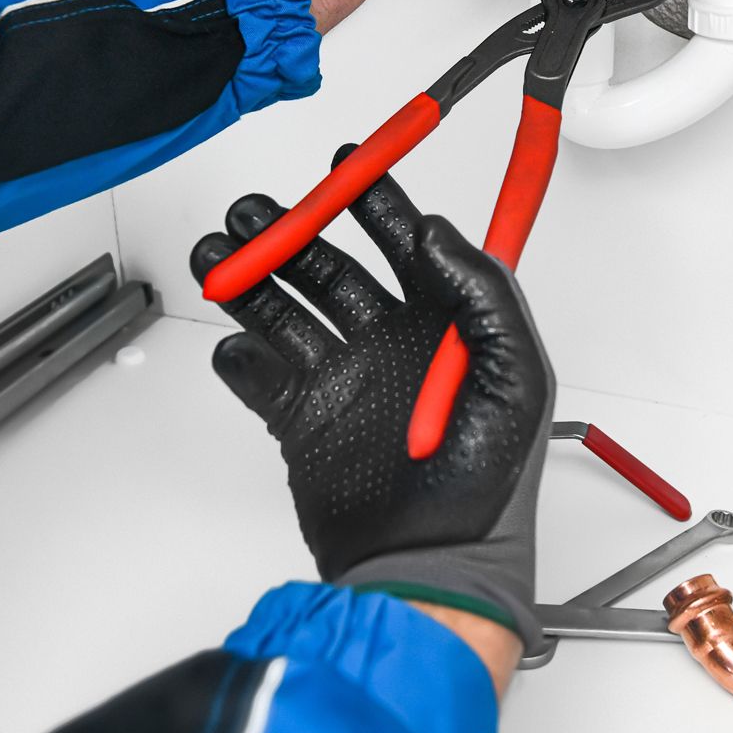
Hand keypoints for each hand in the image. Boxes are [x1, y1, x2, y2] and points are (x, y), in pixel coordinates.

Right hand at [189, 163, 553, 652]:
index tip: (349, 166)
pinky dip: (241, 358)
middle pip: (329, 268)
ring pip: (286, 310)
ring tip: (217, 255)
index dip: (378, 202)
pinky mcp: (304, 423)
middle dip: (290, 232)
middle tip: (254, 212)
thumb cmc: (488, 484)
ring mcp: (343, 381)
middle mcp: (389, 344)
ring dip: (250, 279)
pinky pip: (262, 377)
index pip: (407, 245)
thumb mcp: (515, 378)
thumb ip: (483, 295)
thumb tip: (439, 231)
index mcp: (443, 327)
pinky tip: (236, 346)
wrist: (432, 566)